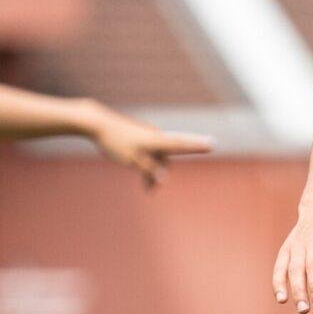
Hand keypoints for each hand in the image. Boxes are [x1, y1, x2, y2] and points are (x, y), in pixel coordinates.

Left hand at [85, 101, 213, 187]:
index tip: (213, 143)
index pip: (181, 144)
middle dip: (161, 173)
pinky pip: (149, 151)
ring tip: (145, 186)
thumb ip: (150, 169)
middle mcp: (156, 136)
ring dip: (152, 170)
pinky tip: (136, 167)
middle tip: (150, 190)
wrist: (98, 123)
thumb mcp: (132, 160)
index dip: (198, 145)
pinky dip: (146, 162)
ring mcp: (149, 135)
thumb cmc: (115, 142)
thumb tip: (164, 178)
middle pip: (166, 157)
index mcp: (156, 141)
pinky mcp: (140, 135)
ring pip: (157, 155)